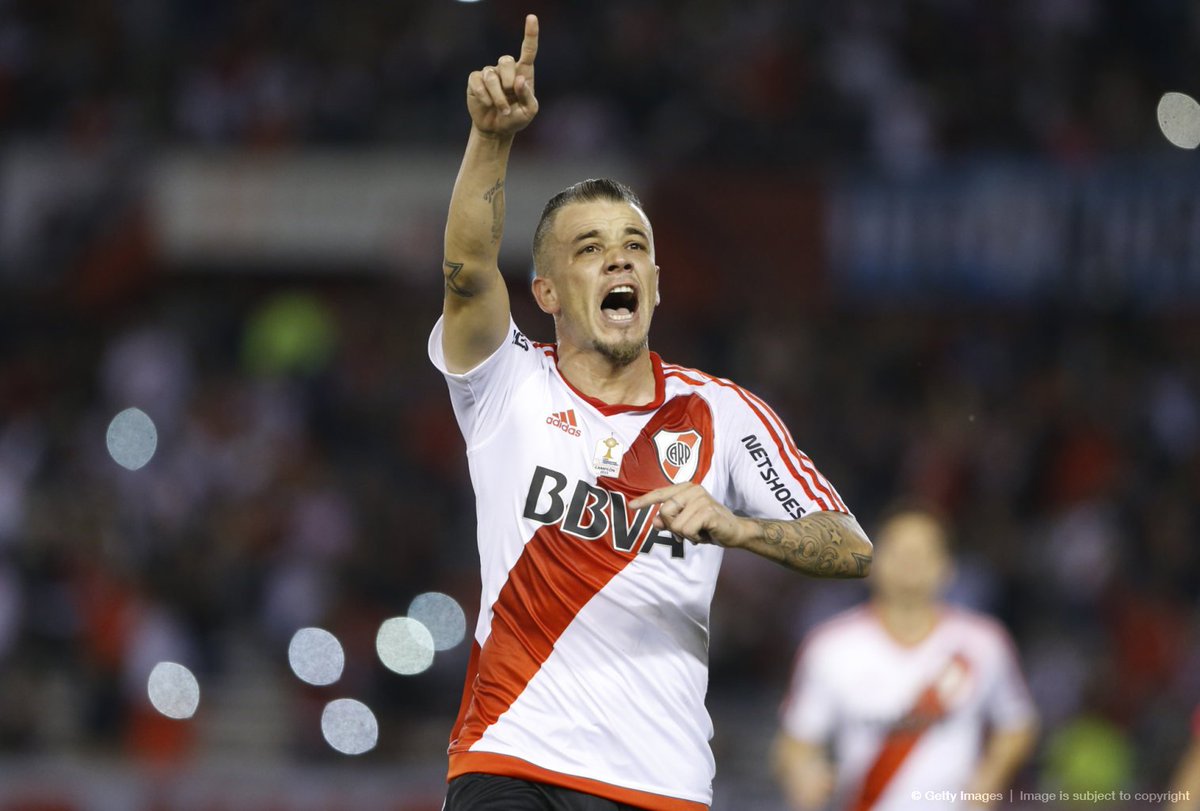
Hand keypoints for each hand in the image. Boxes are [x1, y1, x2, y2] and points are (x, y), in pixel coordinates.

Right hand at [466, 14, 538, 135]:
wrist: (497, 129)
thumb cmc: (516, 118)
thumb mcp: (529, 112)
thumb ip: (527, 96)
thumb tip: (519, 80)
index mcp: (523, 72)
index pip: (528, 50)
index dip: (530, 34)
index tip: (532, 18)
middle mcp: (505, 69)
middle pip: (506, 60)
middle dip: (508, 81)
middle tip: (510, 99)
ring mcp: (489, 73)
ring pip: (491, 75)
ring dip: (498, 97)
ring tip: (503, 110)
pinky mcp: (475, 81)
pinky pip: (478, 81)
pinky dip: (484, 95)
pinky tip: (488, 104)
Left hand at [629, 483, 749, 547]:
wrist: (735, 531)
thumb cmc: (709, 526)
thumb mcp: (686, 524)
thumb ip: (669, 521)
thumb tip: (655, 521)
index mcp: (686, 489)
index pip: (661, 493)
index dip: (645, 500)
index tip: (631, 506)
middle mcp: (693, 490)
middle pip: (665, 511)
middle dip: (673, 527)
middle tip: (689, 531)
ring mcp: (701, 499)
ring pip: (676, 524)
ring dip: (686, 535)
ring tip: (699, 532)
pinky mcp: (708, 511)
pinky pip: (687, 530)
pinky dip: (694, 538)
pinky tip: (704, 534)